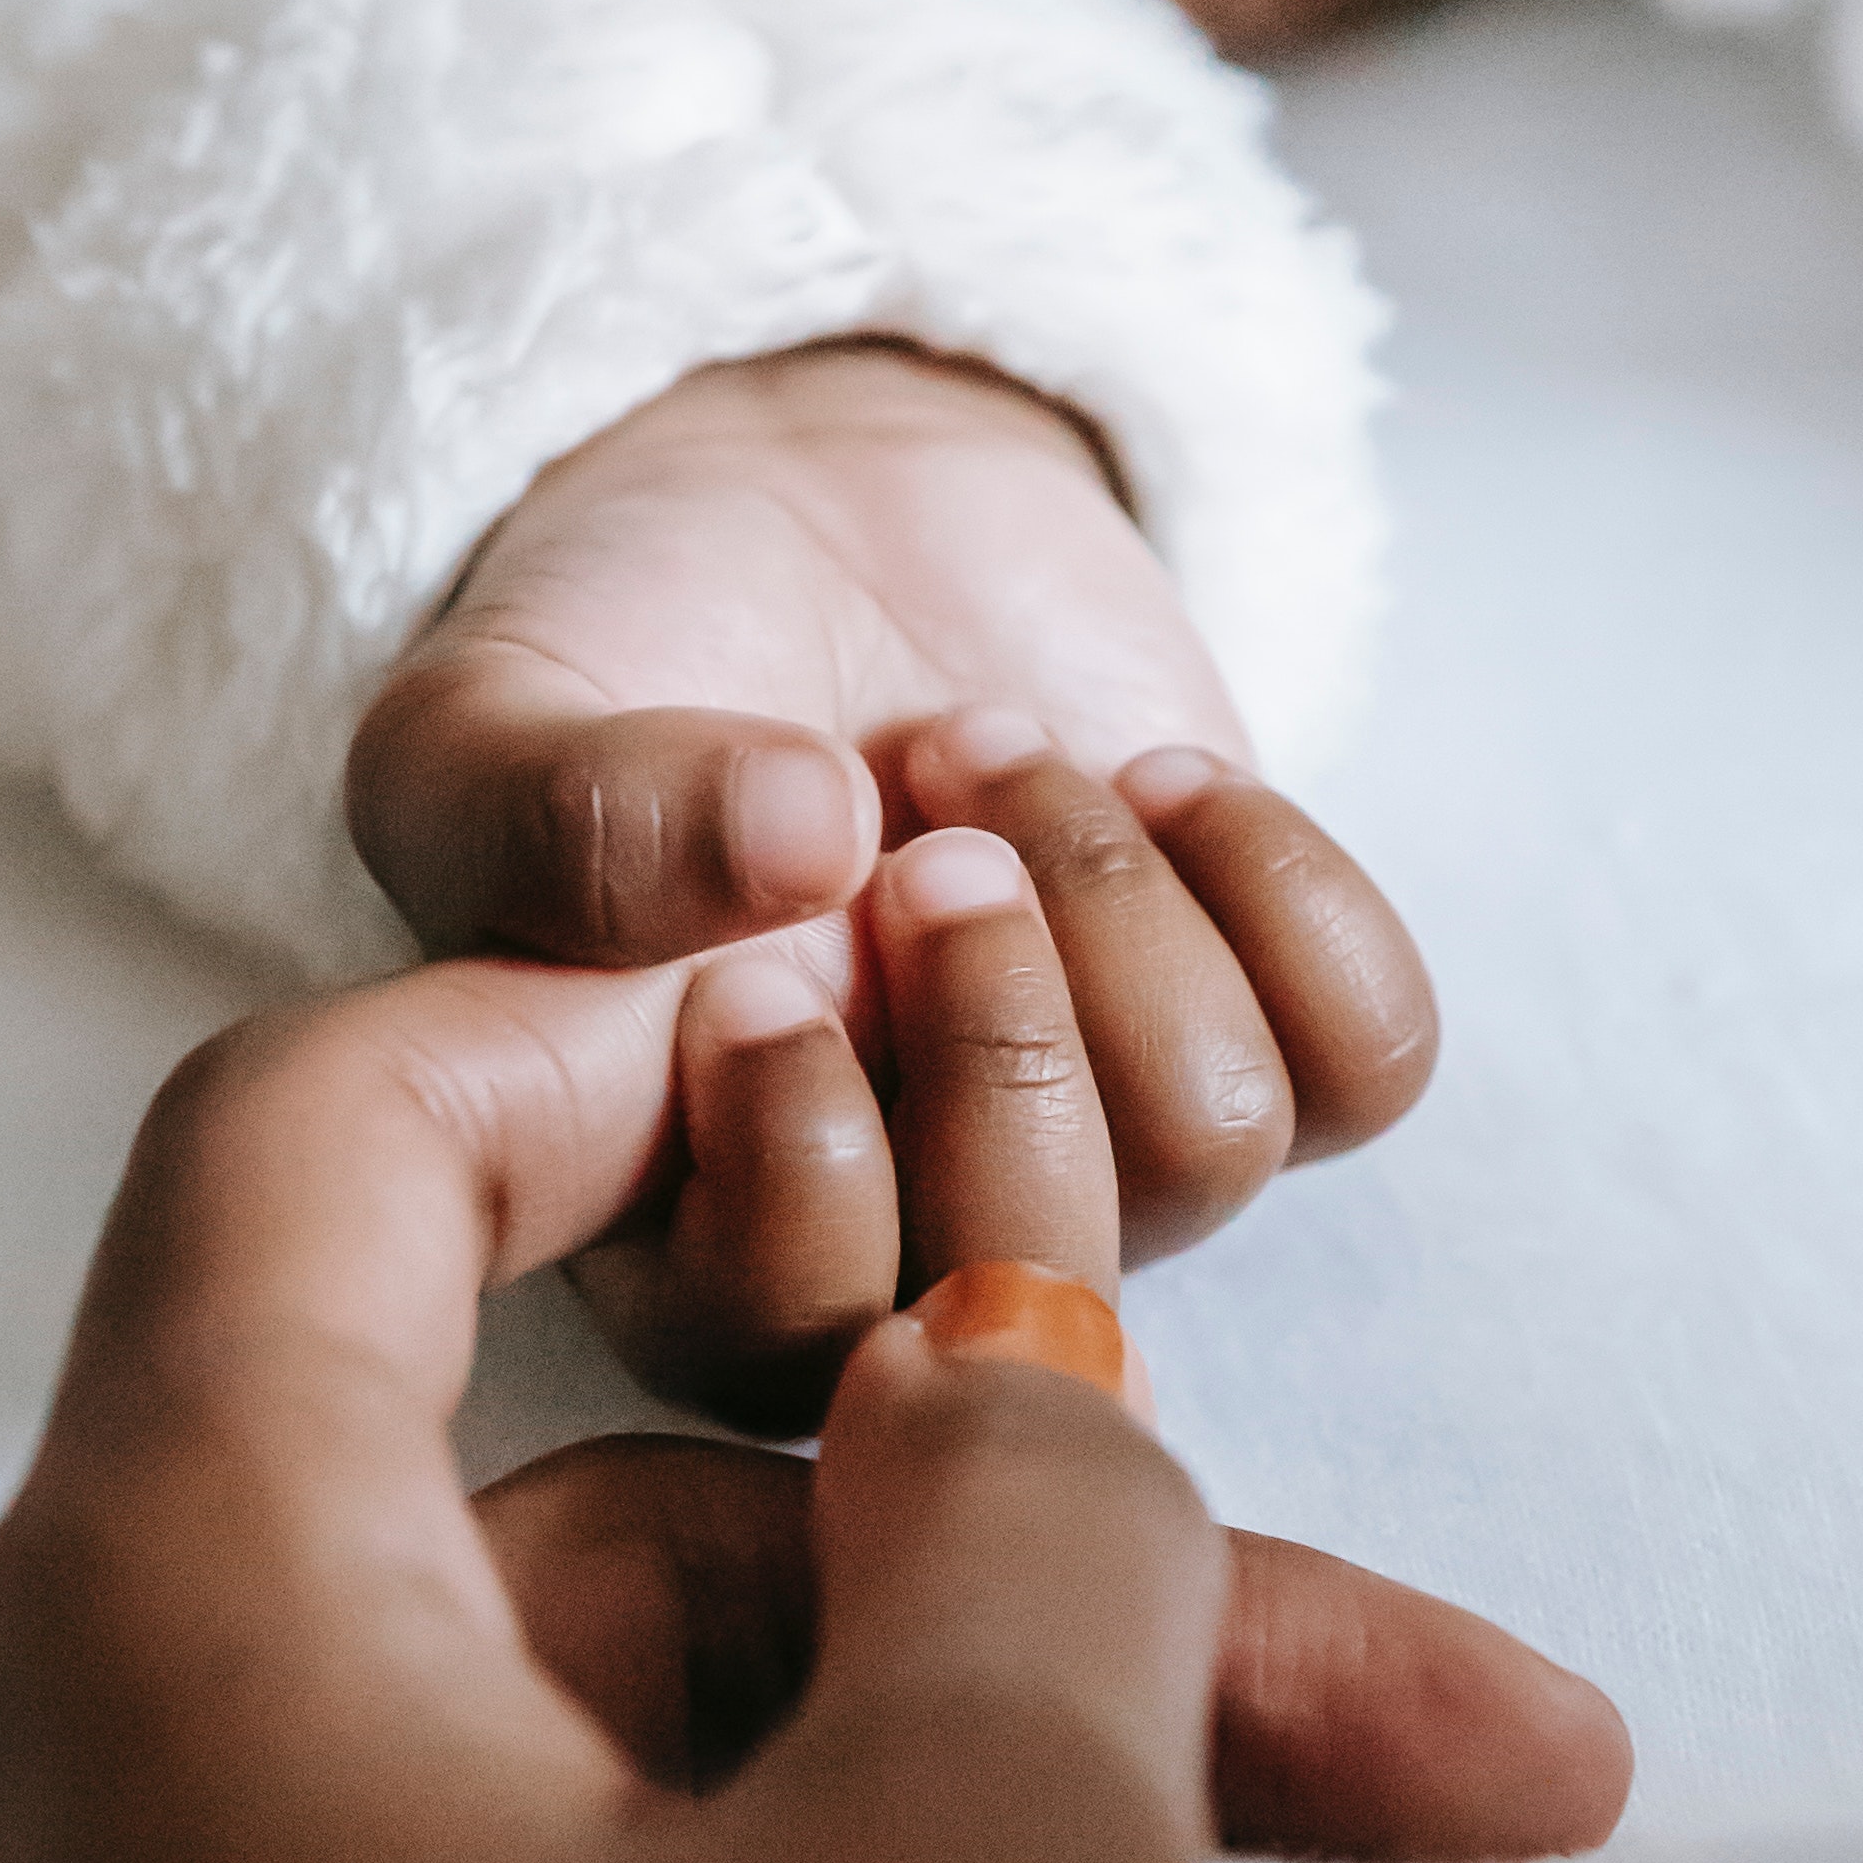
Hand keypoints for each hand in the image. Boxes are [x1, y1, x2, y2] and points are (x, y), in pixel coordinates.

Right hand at [347, 336, 1433, 1411]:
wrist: (803, 508)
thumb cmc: (619, 659)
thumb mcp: (490, 723)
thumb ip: (562, 813)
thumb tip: (801, 844)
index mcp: (682, 1235)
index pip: (791, 1354)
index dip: (806, 1169)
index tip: (751, 971)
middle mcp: (908, 1237)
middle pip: (1042, 1284)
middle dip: (998, 1027)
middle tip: (919, 836)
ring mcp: (1099, 1146)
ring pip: (1214, 1147)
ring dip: (1115, 903)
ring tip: (989, 751)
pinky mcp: (1256, 1028)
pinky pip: (1371, 1054)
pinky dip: (1281, 883)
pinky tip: (1155, 779)